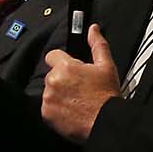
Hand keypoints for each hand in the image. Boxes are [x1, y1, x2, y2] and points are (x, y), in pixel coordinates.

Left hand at [39, 28, 120, 142]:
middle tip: (78, 88)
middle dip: (62, 79)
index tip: (72, 71)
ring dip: (58, 94)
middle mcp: (53, 81)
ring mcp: (48, 98)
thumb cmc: (107, 95)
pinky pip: (48, 107)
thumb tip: (93, 29)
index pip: (52, 56)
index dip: (63, 62)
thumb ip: (97, 44)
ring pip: (49, 91)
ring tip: (76, 101)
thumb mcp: (106, 66)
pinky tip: (71, 111)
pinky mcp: (46, 114)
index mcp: (65, 66)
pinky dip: (56, 109)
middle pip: (52, 75)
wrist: (105, 122)